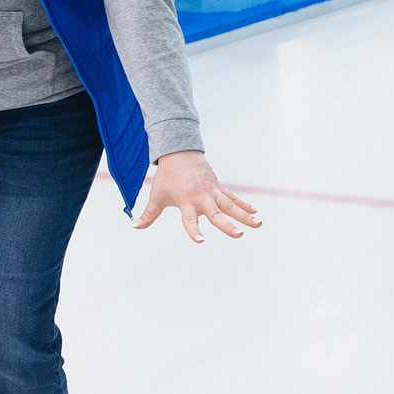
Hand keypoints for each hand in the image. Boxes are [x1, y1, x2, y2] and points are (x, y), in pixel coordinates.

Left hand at [132, 151, 261, 242]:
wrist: (179, 152)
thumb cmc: (167, 177)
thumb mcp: (156, 196)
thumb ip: (148, 214)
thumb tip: (135, 227)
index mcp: (186, 201)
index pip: (190, 220)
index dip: (194, 231)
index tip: (200, 241)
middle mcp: (202, 197)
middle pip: (217, 214)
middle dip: (228, 225)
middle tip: (239, 235)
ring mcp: (212, 191)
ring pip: (231, 205)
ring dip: (245, 215)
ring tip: (258, 224)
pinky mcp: (218, 187)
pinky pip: (233, 197)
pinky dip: (244, 204)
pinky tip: (255, 212)